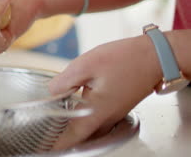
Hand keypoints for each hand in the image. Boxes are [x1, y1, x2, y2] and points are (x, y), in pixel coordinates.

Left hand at [48, 35, 162, 149]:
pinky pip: (98, 118)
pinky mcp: (118, 106)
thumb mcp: (85, 66)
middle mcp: (107, 118)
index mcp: (96, 111)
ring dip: (75, 125)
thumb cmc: (124, 59)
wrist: (155, 56)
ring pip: (90, 127)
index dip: (56, 143)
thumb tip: (51, 92)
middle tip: (48, 130)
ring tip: (58, 118)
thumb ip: (64, 82)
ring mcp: (114, 113)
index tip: (46, 145)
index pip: (72, 136)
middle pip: (81, 134)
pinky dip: (85, 116)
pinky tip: (77, 103)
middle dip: (64, 134)